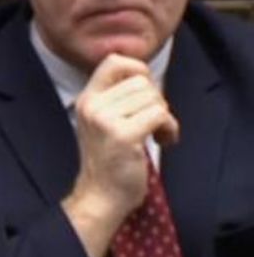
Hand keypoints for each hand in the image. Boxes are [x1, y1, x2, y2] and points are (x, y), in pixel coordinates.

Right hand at [63, 54, 179, 256]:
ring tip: (158, 134)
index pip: (114, 61)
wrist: (101, 195)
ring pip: (153, 97)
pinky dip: (169, 128)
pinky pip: (159, 115)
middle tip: (153, 122)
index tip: (145, 94)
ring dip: (164, 116)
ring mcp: (105, 119)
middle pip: (141, 80)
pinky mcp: (122, 135)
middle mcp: (92, 105)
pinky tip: (163, 141)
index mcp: (87, 99)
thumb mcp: (103, 121)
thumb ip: (117, 97)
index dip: (138, 70)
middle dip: (156, 100)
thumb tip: (145, 75)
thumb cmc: (109, 160)